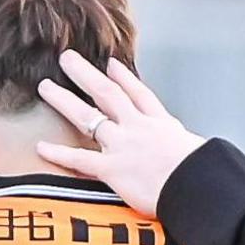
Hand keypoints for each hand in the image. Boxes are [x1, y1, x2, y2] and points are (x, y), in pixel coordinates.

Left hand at [36, 51, 206, 217]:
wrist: (196, 185)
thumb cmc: (203, 172)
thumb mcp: (200, 149)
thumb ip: (187, 147)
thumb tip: (193, 154)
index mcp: (161, 124)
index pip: (139, 95)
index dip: (124, 78)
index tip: (112, 64)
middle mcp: (138, 128)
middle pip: (107, 93)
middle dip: (85, 74)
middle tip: (67, 59)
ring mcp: (122, 145)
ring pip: (88, 116)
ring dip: (64, 100)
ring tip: (46, 87)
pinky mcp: (112, 168)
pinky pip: (79, 159)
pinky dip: (59, 153)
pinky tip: (42, 146)